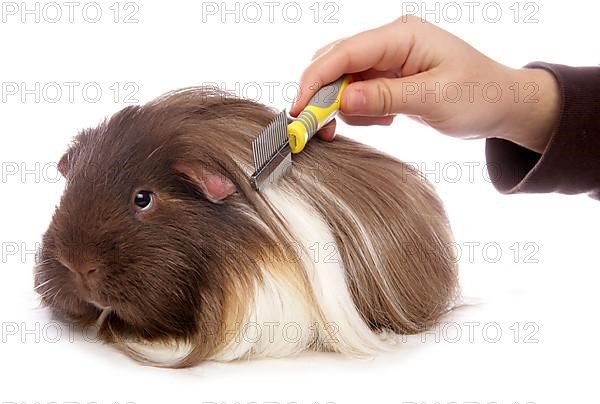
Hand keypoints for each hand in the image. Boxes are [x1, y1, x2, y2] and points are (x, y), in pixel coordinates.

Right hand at [291, 16, 559, 152]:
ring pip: (344, 81)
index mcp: (401, 36)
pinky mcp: (390, 78)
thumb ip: (386, 98)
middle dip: (323, 96)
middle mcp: (391, 42)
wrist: (503, 105)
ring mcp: (389, 60)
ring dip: (345, 107)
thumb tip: (342, 100)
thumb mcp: (434, 98)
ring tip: (379, 123)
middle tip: (319, 129)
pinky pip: (359, 93)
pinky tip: (387, 119)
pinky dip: (361, 111)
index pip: (344, 53)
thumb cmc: (479, 95)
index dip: (316, 80)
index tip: (299, 110)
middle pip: (337, 63)